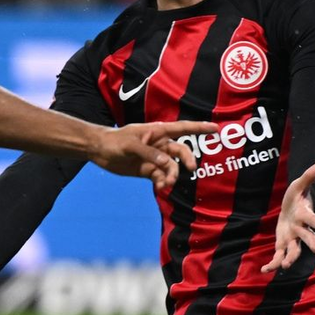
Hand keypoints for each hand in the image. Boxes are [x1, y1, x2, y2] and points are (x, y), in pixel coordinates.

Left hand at [90, 121, 208, 187]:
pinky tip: (160, 187)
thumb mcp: (130, 145)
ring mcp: (154, 158)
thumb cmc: (115, 141)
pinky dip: (162, 182)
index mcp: (158, 132)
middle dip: (187, 160)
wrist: (99, 151)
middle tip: (190, 169)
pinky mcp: (147, 170)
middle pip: (181, 152)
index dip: (200, 128)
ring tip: (165, 184)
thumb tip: (166, 163)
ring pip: (171, 167)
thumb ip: (149, 154)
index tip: (216, 129)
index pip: (183, 129)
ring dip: (171, 175)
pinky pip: (160, 176)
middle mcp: (160, 145)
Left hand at [261, 161, 314, 273]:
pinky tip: (264, 271)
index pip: (313, 220)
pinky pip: (279, 255)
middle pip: (307, 237)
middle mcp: (300, 229)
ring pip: (294, 250)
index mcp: (304, 215)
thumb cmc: (296, 197)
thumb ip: (309, 176)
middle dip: (311, 243)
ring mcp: (292, 238)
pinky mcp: (283, 244)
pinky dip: (273, 264)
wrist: (291, 208)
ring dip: (291, 258)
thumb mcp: (299, 184)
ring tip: (287, 265)